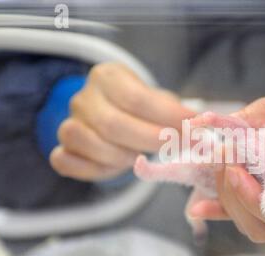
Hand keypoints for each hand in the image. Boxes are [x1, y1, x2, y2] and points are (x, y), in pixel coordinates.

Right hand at [51, 62, 195, 180]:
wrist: (110, 112)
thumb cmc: (141, 109)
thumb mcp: (159, 101)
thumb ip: (176, 112)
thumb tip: (202, 125)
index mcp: (108, 77)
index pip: (137, 99)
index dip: (169, 117)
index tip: (194, 129)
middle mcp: (84, 97)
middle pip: (114, 124)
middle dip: (152, 141)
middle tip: (175, 147)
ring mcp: (69, 122)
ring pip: (88, 143)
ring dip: (121, 157)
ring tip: (140, 156)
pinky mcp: (61, 148)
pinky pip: (66, 162)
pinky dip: (93, 170)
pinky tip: (114, 166)